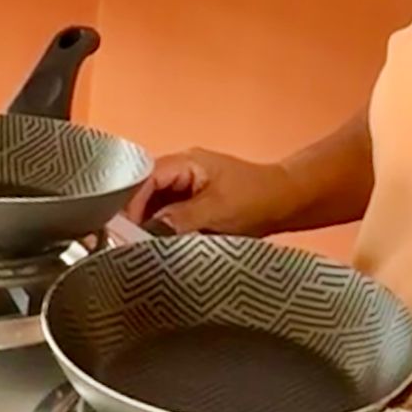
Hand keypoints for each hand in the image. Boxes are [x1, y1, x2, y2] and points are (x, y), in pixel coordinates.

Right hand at [127, 147, 297, 237]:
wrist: (287, 203)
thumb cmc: (258, 199)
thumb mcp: (217, 210)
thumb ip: (179, 219)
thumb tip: (147, 232)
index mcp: (185, 163)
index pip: (143, 177)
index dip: (130, 203)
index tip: (123, 230)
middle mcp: (181, 172)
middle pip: (144, 192)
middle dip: (136, 217)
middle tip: (129, 244)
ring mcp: (187, 189)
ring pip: (154, 207)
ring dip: (149, 226)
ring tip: (143, 248)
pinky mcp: (193, 207)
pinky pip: (168, 218)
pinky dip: (163, 232)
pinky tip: (160, 247)